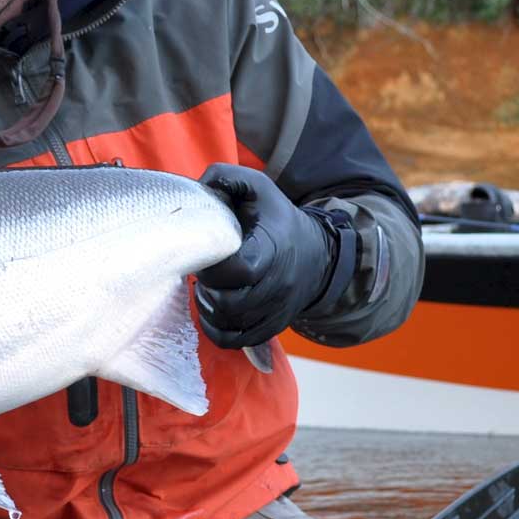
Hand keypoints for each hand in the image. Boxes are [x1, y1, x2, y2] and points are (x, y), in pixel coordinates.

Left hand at [193, 163, 350, 348]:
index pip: (239, 270)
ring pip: (230, 323)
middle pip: (230, 301)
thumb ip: (227, 178)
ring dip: (209, 308)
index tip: (207, 254)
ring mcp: (276, 310)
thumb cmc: (276, 219)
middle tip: (204, 272)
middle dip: (208, 287)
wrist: (317, 254)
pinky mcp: (271, 327)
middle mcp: (277, 285)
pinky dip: (217, 330)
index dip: (214, 267)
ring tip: (207, 289)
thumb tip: (201, 186)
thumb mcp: (258, 187)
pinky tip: (212, 311)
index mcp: (271, 249)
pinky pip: (235, 340)